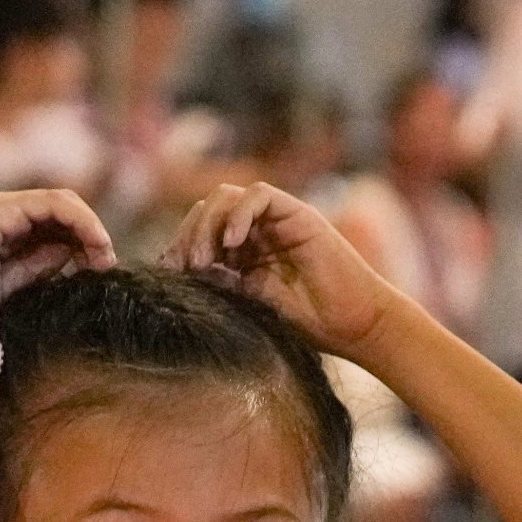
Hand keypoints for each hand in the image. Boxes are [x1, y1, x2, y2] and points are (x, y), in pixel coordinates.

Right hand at [0, 187, 116, 318]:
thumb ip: (34, 270)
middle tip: (107, 264)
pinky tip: (94, 242)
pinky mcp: (3, 209)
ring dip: (91, 227)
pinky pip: (54, 204)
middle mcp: (2, 212)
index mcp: (0, 230)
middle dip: (90, 235)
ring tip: (105, 255)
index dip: (81, 245)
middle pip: (62, 212)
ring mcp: (2, 206)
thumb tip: (69, 259)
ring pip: (62, 203)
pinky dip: (80, 220)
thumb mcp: (4, 287)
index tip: (98, 271)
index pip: (53, 227)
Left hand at [171, 180, 399, 353]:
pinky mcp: (297, 213)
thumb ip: (216, 283)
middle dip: (188, 235)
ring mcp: (275, 220)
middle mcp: (255, 232)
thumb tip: (174, 270)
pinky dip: (239, 214)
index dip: (179, 247)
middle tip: (185, 267)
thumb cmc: (305, 324)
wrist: (352, 326)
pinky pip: (259, 195)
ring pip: (226, 197)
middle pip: (206, 210)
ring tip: (205, 259)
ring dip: (208, 224)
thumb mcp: (246, 303)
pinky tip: (231, 244)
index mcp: (239, 253)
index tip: (169, 273)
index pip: (198, 232)